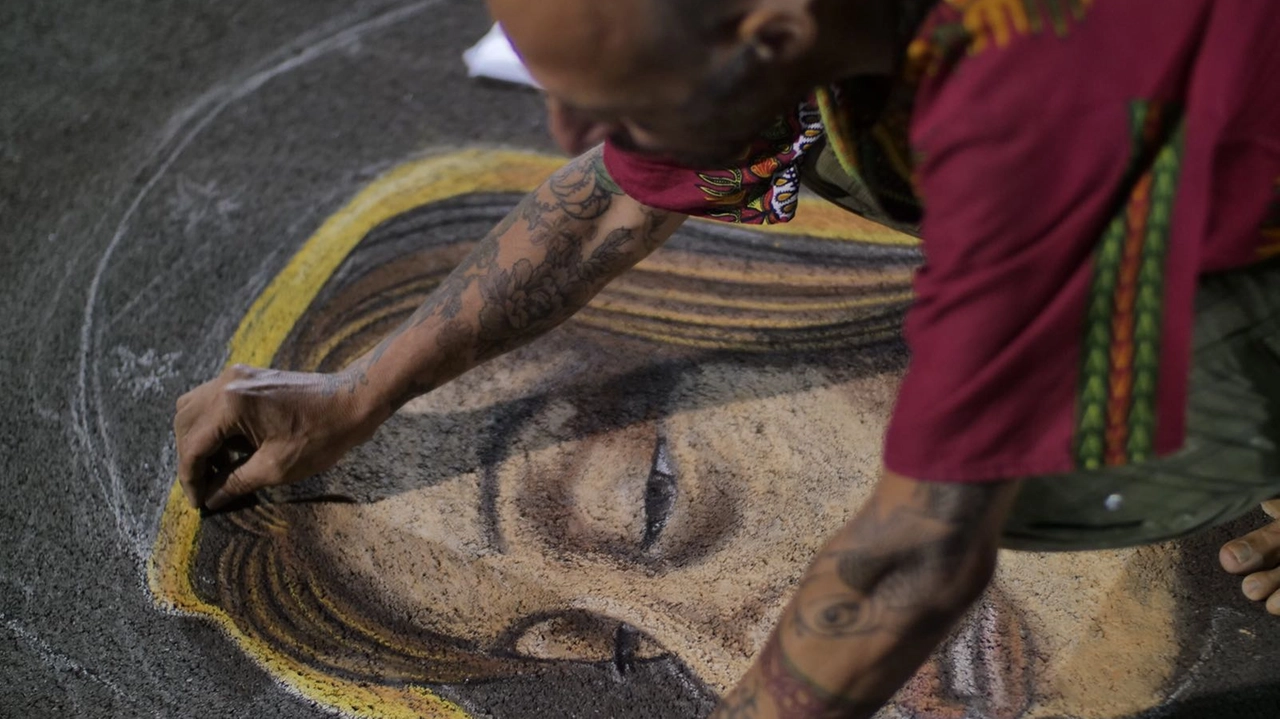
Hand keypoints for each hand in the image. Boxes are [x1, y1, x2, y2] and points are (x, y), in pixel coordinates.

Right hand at [173, 364, 381, 510]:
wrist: (354, 401)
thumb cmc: (322, 434)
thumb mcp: (276, 467)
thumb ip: (235, 483)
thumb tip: (209, 498)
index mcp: (231, 403)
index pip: (193, 445)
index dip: (191, 478)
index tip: (197, 502)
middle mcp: (227, 383)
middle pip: (186, 423)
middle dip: (192, 458)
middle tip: (207, 488)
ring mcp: (237, 375)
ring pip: (195, 410)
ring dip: (201, 441)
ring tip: (222, 470)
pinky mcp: (248, 377)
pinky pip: (215, 401)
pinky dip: (216, 426)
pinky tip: (235, 449)